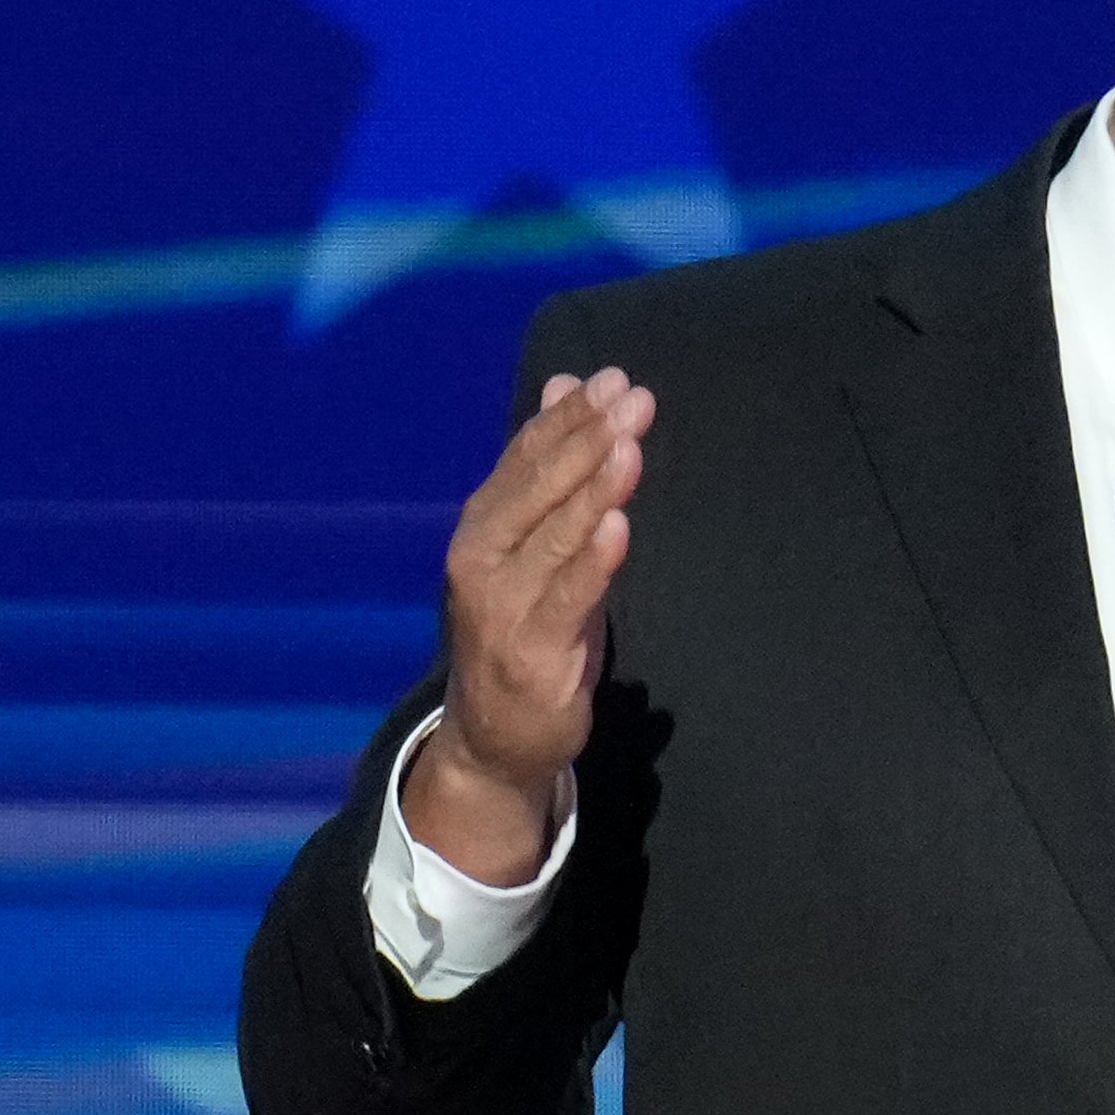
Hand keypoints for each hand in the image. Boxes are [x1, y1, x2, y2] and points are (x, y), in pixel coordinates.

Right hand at [409, 368, 650, 885]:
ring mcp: (503, 605)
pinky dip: (590, 561)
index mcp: (483, 525)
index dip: (569, 417)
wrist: (494, 734)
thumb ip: (548, 466)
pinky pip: (566, 599)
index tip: (613, 380)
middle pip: (538, 488)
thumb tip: (566, 384)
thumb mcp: (535, 541)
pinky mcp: (531, 651)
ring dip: (593, 488)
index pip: (526, 457)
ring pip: (554, 537)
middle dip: (588, 439)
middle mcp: (482, 558)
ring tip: (628, 445)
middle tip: (633, 398)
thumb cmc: (525, 623)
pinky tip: (617, 526)